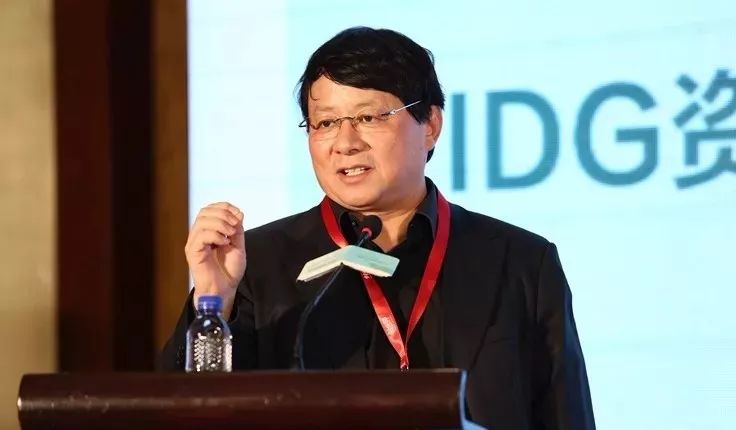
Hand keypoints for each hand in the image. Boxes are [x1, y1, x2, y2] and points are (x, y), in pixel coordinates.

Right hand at [185, 202, 245, 318]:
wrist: (225, 289)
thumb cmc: (229, 270)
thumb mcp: (238, 245)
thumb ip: (237, 229)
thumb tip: (238, 213)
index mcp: (208, 231)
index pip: (210, 209)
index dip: (224, 207)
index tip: (238, 214)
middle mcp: (199, 235)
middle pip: (205, 212)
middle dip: (223, 214)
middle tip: (235, 225)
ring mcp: (194, 243)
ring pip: (202, 221)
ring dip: (220, 223)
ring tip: (230, 234)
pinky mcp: (193, 252)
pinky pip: (201, 236)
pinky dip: (215, 235)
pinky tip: (224, 242)